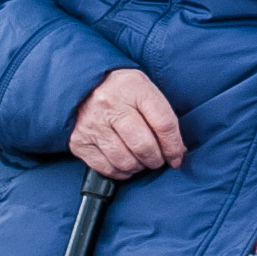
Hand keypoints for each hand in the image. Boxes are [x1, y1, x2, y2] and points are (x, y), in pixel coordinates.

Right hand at [69, 68, 187, 177]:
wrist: (79, 84)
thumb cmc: (119, 88)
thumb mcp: (142, 87)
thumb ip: (160, 114)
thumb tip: (177, 150)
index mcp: (133, 86)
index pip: (164, 123)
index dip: (174, 146)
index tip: (177, 157)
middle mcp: (110, 104)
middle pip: (144, 146)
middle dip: (156, 159)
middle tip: (157, 159)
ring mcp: (92, 124)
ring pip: (125, 161)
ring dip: (138, 167)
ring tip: (140, 160)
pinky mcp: (79, 141)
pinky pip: (106, 168)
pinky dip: (120, 172)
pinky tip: (123, 163)